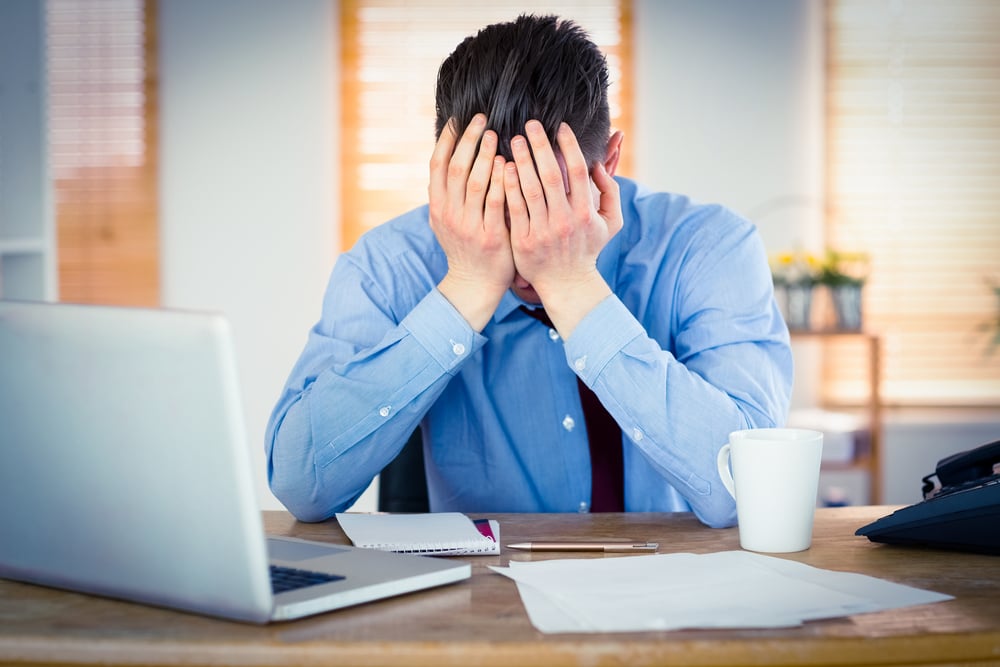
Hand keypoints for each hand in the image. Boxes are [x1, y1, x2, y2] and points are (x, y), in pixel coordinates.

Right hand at [428, 113, 513, 330]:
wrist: (474, 284)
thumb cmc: (466, 247)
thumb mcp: (447, 220)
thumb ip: (447, 193)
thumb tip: (450, 157)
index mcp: (437, 206)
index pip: (437, 164)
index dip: (448, 139)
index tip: (461, 118)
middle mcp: (449, 214)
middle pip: (456, 167)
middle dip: (470, 140)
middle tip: (483, 119)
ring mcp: (468, 226)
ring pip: (475, 182)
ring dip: (486, 155)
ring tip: (496, 136)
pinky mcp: (490, 236)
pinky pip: (496, 203)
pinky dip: (502, 181)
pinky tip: (511, 165)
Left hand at [504, 120, 622, 335]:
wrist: (567, 285)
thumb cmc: (587, 249)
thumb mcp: (610, 223)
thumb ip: (611, 193)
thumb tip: (599, 166)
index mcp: (585, 212)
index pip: (577, 171)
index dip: (569, 146)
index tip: (559, 126)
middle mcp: (564, 220)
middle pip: (551, 175)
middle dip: (540, 146)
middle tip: (530, 125)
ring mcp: (543, 231)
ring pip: (530, 190)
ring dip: (521, 162)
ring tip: (513, 140)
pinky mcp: (523, 241)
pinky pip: (514, 209)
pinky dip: (508, 187)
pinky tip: (502, 168)